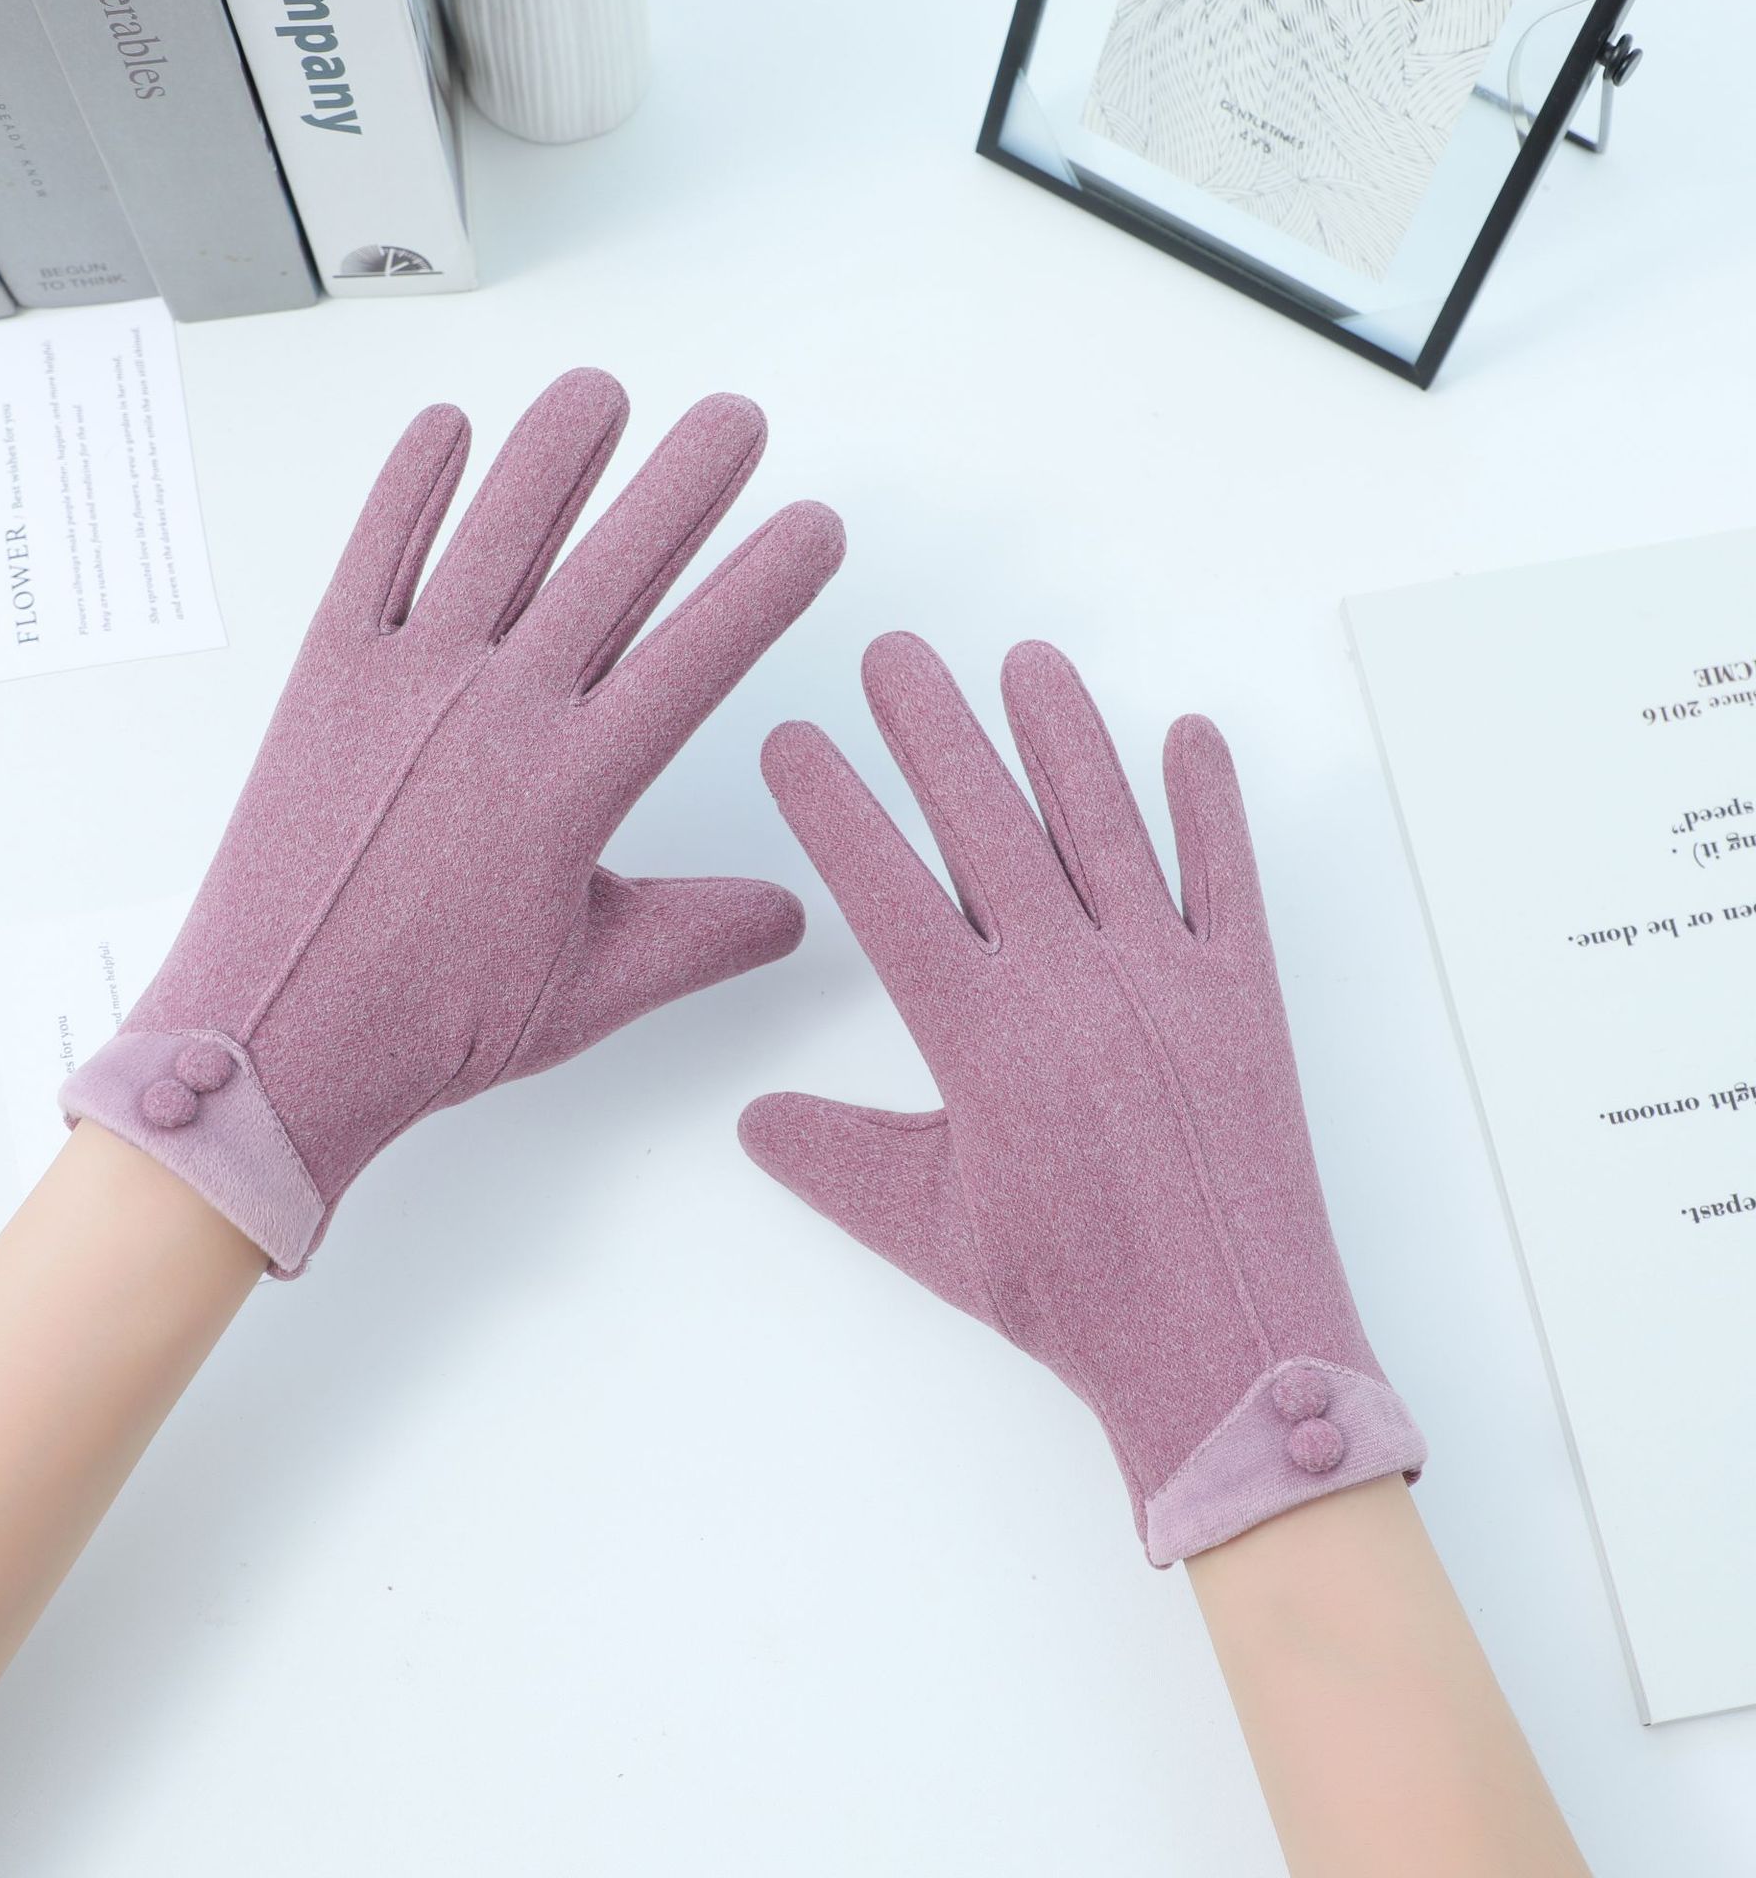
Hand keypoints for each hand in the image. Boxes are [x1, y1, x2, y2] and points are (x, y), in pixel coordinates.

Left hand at [63, 368, 844, 1275]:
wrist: (275, 1043)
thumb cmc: (430, 1025)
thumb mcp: (593, 993)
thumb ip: (702, 939)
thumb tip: (793, 912)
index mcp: (574, 783)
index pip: (699, 655)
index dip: (765, 582)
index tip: (813, 528)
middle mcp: (497, 710)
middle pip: (611, 567)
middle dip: (685, 483)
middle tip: (736, 421)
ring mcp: (407, 684)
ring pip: (496, 536)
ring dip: (555, 456)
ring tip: (604, 393)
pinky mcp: (326, 679)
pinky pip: (373, 558)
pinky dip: (408, 489)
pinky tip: (445, 429)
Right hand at [740, 633, 1420, 1562]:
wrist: (1225, 1348)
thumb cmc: (1070, 1297)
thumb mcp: (928, 1230)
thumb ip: (835, 1161)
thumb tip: (756, 1121)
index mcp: (980, 1039)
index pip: (884, 890)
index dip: (832, 807)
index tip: (793, 740)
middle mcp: (1071, 986)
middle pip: (986, 826)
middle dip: (931, 730)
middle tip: (893, 656)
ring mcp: (1167, 981)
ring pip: (1103, 826)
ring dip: (1063, 735)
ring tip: (1025, 663)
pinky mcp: (1246, 998)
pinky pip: (1228, 876)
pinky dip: (1212, 803)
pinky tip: (1191, 734)